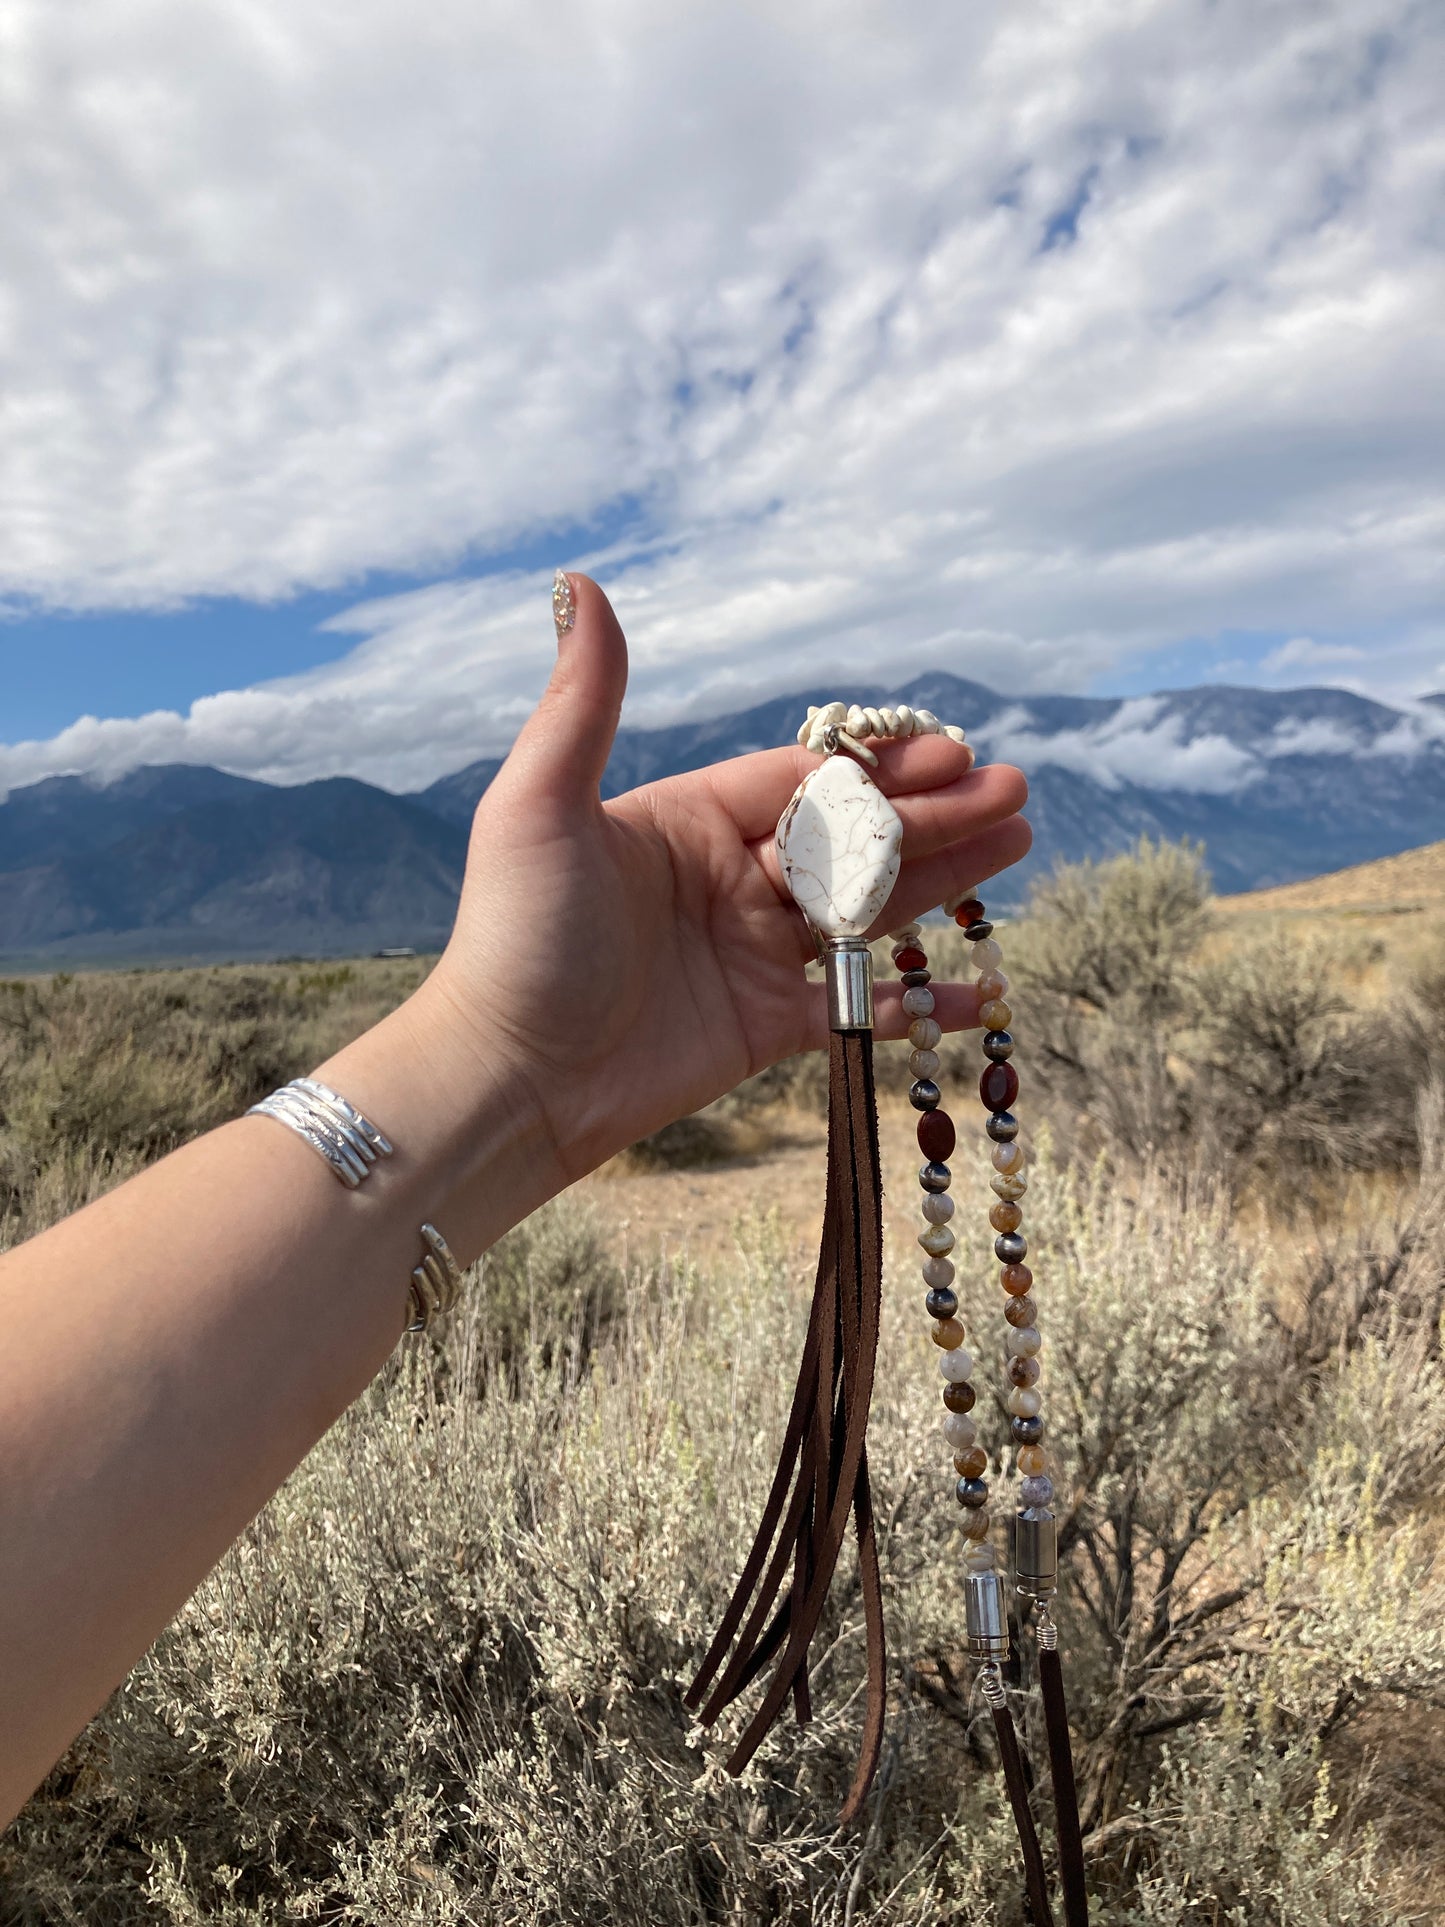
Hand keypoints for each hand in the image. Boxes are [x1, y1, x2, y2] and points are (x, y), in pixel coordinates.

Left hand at [426, 574, 1029, 1188]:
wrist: (506, 1078)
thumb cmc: (515, 937)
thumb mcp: (541, 806)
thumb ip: (583, 702)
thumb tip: (580, 584)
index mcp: (687, 820)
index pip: (801, 780)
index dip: (879, 767)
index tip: (954, 751)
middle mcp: (726, 879)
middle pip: (849, 838)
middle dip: (932, 814)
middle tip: (1014, 792)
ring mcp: (750, 955)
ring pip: (867, 908)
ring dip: (942, 879)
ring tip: (1018, 843)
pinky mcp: (764, 1029)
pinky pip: (858, 1007)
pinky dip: (919, 1002)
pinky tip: (982, 992)